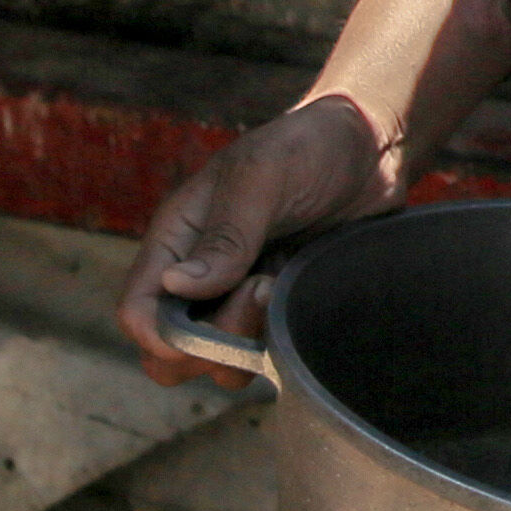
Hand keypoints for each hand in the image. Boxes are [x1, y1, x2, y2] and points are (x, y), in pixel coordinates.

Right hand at [118, 97, 396, 382]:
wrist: (371, 146)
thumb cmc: (308, 147)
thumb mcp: (263, 177)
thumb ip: (225, 235)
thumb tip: (176, 286)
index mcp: (176, 239)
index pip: (138, 311)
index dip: (160, 337)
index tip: (209, 328)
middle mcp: (199, 275)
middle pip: (169, 353)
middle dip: (207, 348)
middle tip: (259, 292)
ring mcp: (239, 296)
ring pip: (217, 364)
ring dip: (246, 346)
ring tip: (281, 286)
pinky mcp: (279, 308)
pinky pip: (262, 353)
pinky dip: (277, 346)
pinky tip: (303, 299)